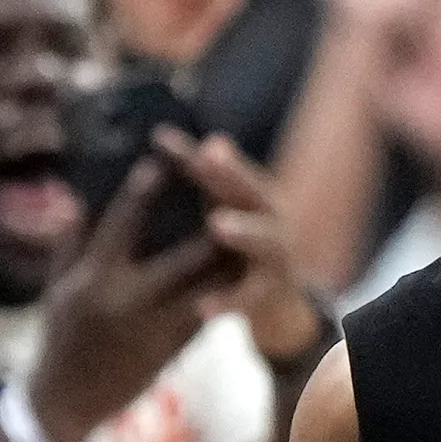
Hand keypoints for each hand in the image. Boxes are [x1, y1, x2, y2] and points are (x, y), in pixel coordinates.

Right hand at [26, 156, 233, 441]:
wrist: (69, 400)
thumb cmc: (60, 337)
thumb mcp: (57, 289)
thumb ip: (68, 245)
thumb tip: (72, 200)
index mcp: (94, 278)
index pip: (121, 225)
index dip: (143, 192)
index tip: (162, 162)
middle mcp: (128, 301)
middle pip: (182, 257)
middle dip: (209, 227)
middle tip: (228, 195)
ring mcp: (155, 328)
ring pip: (206, 288)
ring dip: (230, 262)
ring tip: (248, 233)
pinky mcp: (174, 350)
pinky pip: (208, 316)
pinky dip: (225, 294)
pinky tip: (243, 274)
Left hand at [152, 127, 323, 361]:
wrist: (277, 303)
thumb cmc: (240, 245)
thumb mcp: (224, 208)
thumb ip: (199, 175)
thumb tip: (163, 133)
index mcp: (257, 197)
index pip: (232, 169)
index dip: (216, 155)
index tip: (196, 141)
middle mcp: (273, 221)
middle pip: (256, 194)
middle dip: (235, 175)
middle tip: (209, 158)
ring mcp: (276, 258)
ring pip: (265, 242)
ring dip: (243, 230)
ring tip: (217, 222)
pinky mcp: (271, 295)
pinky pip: (250, 297)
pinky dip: (228, 301)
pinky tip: (202, 307)